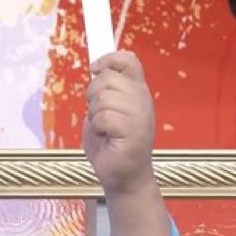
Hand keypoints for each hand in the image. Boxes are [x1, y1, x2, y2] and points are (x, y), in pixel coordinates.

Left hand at [82, 50, 155, 194]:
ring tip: (104, 129)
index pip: (129, 60)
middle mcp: (142, 99)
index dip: (109, 59)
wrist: (122, 176)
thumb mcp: (105, 110)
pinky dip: (99, 128)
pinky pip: (104, 117)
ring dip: (95, 115)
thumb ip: (104, 90)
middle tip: (99, 115)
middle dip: (93, 95)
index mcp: (137, 91)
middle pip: (108, 77)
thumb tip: (96, 68)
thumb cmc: (111, 144)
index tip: (94, 68)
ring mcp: (141, 115)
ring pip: (103, 98)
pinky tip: (107, 137)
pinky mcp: (134, 131)